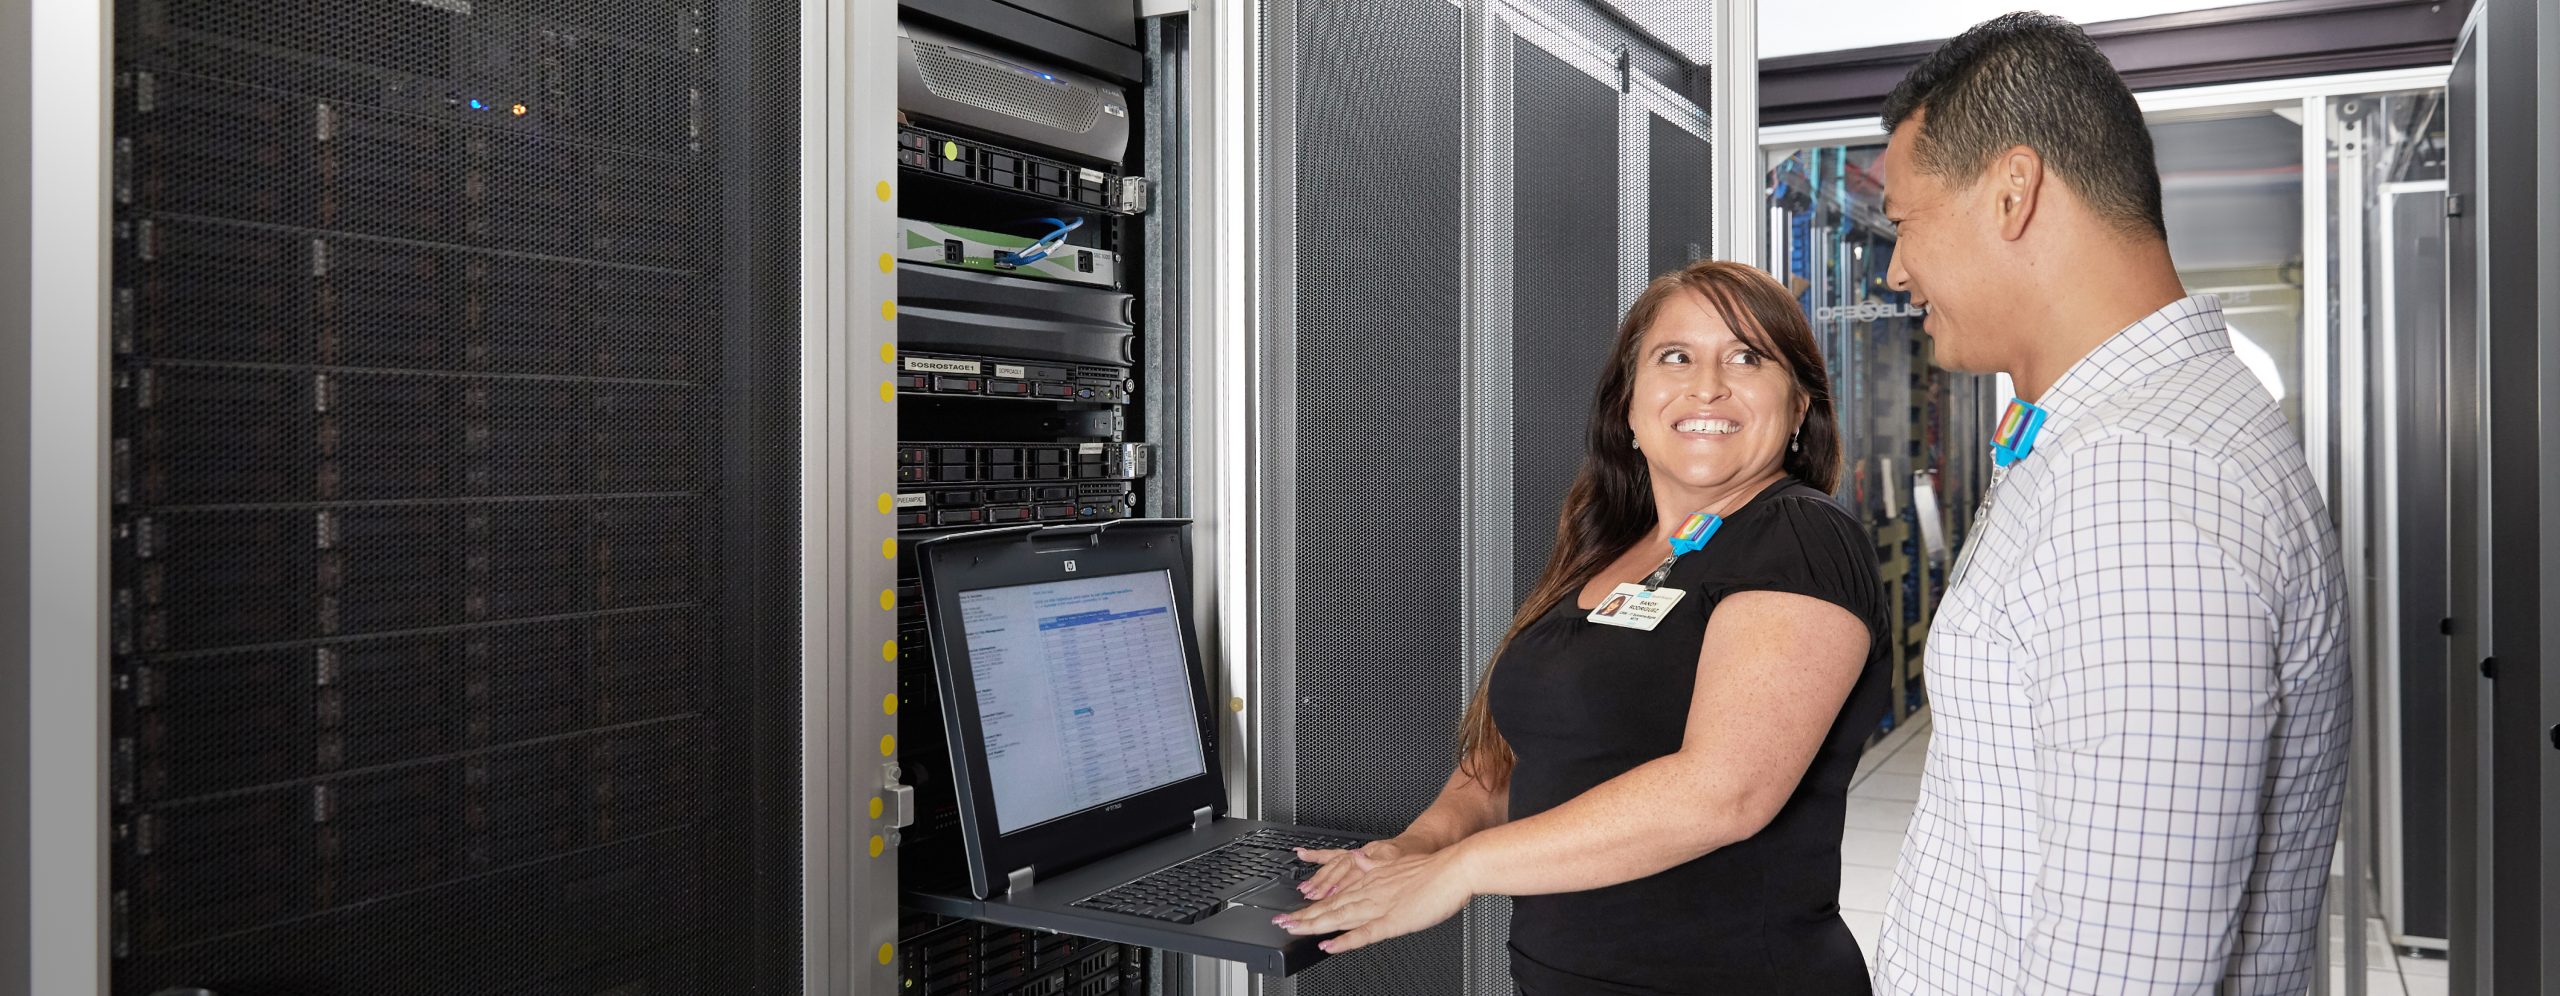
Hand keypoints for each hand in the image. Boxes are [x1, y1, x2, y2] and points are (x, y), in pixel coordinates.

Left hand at [1275, 847, 1474, 953]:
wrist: (1454, 868)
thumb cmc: (1432, 869)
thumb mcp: (1396, 861)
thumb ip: (1375, 864)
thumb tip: (1358, 858)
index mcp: (1371, 880)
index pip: (1335, 895)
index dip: (1312, 904)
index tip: (1294, 911)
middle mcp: (1370, 891)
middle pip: (1330, 906)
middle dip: (1304, 916)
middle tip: (1281, 922)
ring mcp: (1379, 906)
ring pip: (1339, 917)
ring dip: (1314, 925)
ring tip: (1294, 930)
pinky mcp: (1392, 920)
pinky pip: (1363, 933)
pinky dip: (1344, 940)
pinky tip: (1328, 945)